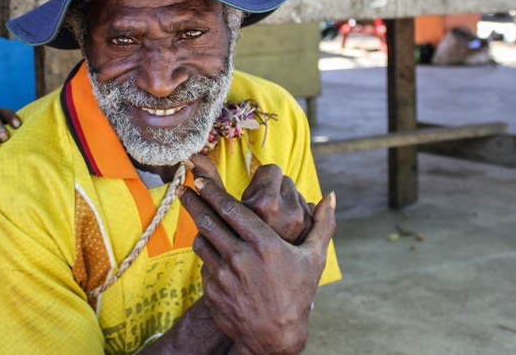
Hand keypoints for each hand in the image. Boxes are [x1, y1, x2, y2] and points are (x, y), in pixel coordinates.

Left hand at [178, 172, 335, 354]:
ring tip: (201, 220)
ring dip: (200, 228)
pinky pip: (203, 264)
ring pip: (201, 241)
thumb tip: (332, 196)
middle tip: (183, 189)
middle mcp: (240, 257)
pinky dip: (207, 254)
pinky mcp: (212, 290)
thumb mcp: (315, 258)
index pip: (230, 209)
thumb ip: (323, 224)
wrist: (275, 335)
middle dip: (193, 201)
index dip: (212, 191)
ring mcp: (223, 275)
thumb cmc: (297, 294)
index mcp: (264, 244)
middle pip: (208, 220)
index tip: (201, 180)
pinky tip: (213, 251)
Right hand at [188, 154, 313, 243]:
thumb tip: (193, 157)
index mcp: (265, 205)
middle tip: (264, 211)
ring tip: (272, 222)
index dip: (258, 184)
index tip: (253, 199)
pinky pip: (309, 210)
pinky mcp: (313, 237)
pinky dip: (297, 214)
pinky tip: (284, 230)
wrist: (257, 298)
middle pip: (286, 181)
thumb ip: (211, 184)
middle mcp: (289, 214)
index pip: (270, 171)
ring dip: (286, 203)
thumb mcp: (220, 218)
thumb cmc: (232, 254)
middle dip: (273, 192)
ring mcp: (303, 227)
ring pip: (297, 195)